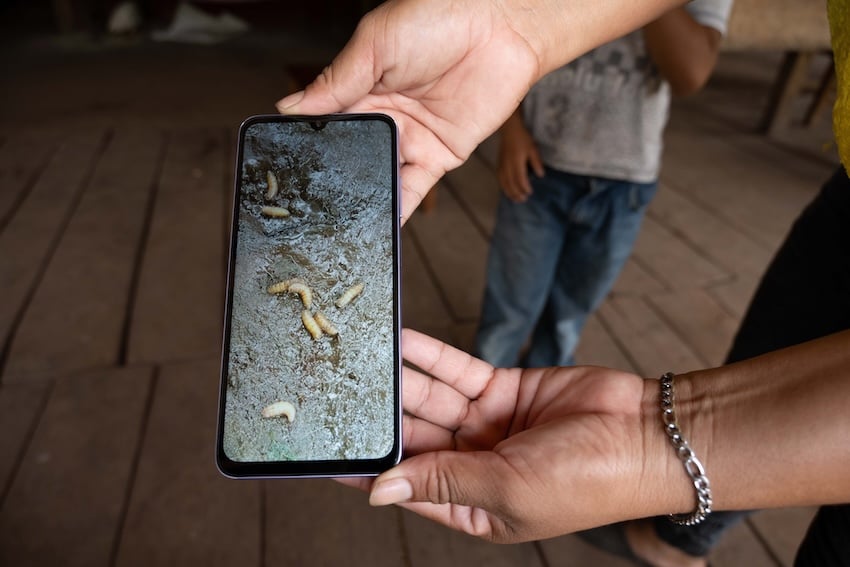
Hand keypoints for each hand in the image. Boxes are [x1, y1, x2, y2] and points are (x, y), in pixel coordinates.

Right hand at [275, 0, 540, 222]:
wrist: (500, 25)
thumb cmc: (437, 16)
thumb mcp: (374, 45)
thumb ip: (335, 81)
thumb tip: (289, 107)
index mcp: (361, 88)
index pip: (327, 123)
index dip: (308, 144)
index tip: (286, 167)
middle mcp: (384, 116)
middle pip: (351, 155)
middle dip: (332, 177)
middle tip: (306, 202)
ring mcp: (411, 138)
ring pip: (379, 177)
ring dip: (362, 199)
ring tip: (336, 223)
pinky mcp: (440, 155)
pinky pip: (414, 189)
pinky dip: (396, 210)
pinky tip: (376, 228)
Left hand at [351, 329, 665, 542]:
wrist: (646, 433)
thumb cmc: (588, 480)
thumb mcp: (507, 488)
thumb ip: (443, 482)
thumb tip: (380, 492)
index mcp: (475, 507)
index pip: (409, 486)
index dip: (370, 471)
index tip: (329, 455)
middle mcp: (476, 465)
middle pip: (416, 438)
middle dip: (383, 417)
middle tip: (339, 391)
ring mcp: (487, 425)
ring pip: (431, 399)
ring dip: (400, 381)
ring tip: (362, 359)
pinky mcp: (501, 388)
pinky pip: (456, 371)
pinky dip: (429, 357)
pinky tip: (400, 342)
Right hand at [498, 111, 543, 202]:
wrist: (509, 130)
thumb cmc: (522, 138)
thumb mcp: (533, 148)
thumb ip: (536, 162)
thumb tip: (541, 175)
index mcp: (516, 160)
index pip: (520, 178)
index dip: (525, 187)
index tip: (530, 192)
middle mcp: (507, 164)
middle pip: (511, 183)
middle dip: (517, 192)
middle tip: (523, 200)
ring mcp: (502, 165)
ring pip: (504, 182)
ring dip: (510, 192)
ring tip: (516, 199)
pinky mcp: (499, 164)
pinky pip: (500, 178)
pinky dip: (503, 186)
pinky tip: (507, 191)